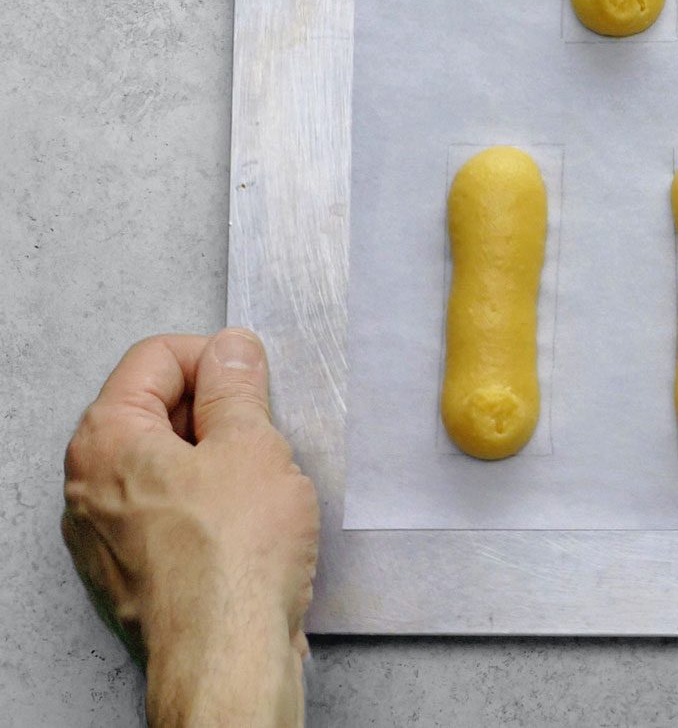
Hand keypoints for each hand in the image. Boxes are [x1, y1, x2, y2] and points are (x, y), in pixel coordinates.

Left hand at [62, 330, 319, 727]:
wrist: (227, 652)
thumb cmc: (233, 556)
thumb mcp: (252, 444)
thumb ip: (236, 387)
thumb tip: (230, 350)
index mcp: (106, 438)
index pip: (155, 358)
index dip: (214, 358)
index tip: (253, 380)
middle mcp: (88, 484)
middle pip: (152, 409)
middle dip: (213, 410)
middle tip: (263, 432)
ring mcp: (104, 533)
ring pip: (163, 463)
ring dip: (213, 459)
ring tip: (259, 482)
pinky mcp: (130, 570)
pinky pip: (167, 512)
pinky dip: (205, 504)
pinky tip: (244, 524)